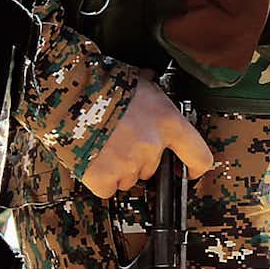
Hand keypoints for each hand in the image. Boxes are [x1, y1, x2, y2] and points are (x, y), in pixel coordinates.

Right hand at [80, 80, 214, 196]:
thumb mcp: (141, 82)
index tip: (190, 171)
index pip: (199, 155)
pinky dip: (99, 179)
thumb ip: (153, 94)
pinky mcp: (104, 178)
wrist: (71, 94)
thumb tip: (153, 79)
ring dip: (118, 168)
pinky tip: (92, 159)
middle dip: (138, 158)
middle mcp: (152, 147)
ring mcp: (128, 165)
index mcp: (168, 123)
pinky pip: (107, 188)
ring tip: (103, 144)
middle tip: (120, 139)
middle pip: (152, 167)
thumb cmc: (105, 84)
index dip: (196, 167)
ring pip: (129, 179)